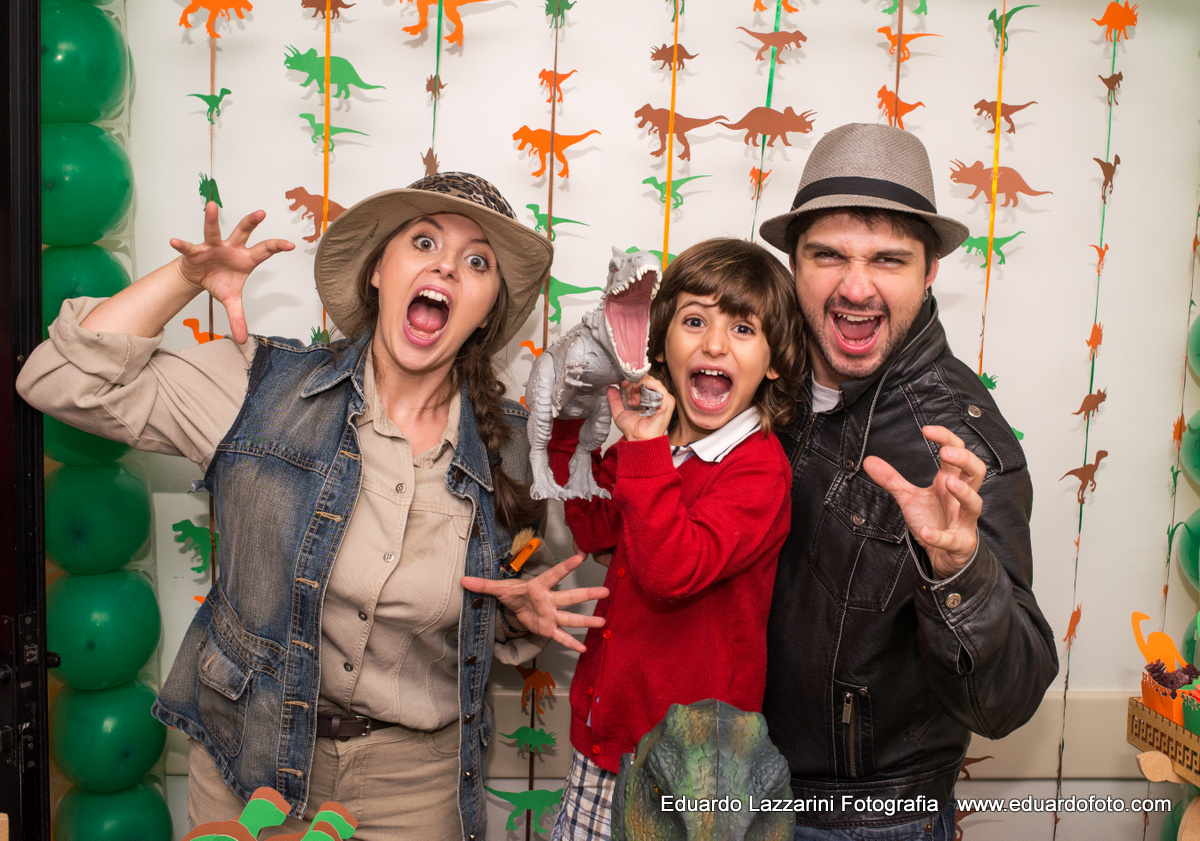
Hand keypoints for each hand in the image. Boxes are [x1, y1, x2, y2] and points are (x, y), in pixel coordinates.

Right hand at [169, 202, 293, 342]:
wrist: (199, 276)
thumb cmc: (220, 281)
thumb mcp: (231, 301)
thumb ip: (238, 317)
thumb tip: (241, 340)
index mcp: (246, 258)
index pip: (265, 251)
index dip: (277, 247)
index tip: (290, 244)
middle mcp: (232, 248)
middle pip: (243, 232)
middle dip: (252, 222)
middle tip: (261, 212)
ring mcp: (214, 247)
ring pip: (214, 231)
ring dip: (213, 220)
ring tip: (211, 206)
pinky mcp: (197, 250)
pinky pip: (189, 247)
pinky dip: (182, 245)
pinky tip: (174, 242)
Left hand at [460, 554, 608, 653]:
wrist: (515, 606)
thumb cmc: (511, 593)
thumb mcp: (497, 588)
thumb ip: (482, 584)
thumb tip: (462, 580)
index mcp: (537, 586)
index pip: (553, 575)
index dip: (566, 566)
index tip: (580, 556)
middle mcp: (549, 600)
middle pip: (570, 597)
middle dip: (587, 594)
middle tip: (606, 590)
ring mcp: (551, 615)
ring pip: (570, 618)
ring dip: (586, 620)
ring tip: (603, 621)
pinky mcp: (547, 628)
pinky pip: (560, 636)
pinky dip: (571, 643)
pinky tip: (584, 648)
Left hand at [607, 375, 673, 441]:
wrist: (639, 440)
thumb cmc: (634, 430)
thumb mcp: (620, 412)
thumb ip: (615, 400)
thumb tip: (611, 387)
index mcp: (650, 396)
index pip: (642, 379)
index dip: (631, 380)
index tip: (622, 386)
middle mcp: (658, 395)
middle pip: (645, 378)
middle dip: (632, 385)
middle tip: (628, 399)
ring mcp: (664, 398)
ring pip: (649, 380)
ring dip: (637, 388)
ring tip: (632, 402)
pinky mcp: (667, 402)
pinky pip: (657, 386)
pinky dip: (645, 387)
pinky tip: (638, 399)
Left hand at [862, 426, 984, 578]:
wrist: (942, 554)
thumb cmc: (933, 519)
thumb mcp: (908, 497)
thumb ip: (891, 479)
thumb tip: (868, 461)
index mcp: (950, 481)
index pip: (957, 452)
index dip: (946, 438)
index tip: (927, 429)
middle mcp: (961, 497)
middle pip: (977, 471)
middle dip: (965, 460)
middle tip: (946, 452)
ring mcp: (964, 520)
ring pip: (975, 502)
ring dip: (964, 492)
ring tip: (948, 483)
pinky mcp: (960, 542)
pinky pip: (954, 539)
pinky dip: (940, 536)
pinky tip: (926, 532)